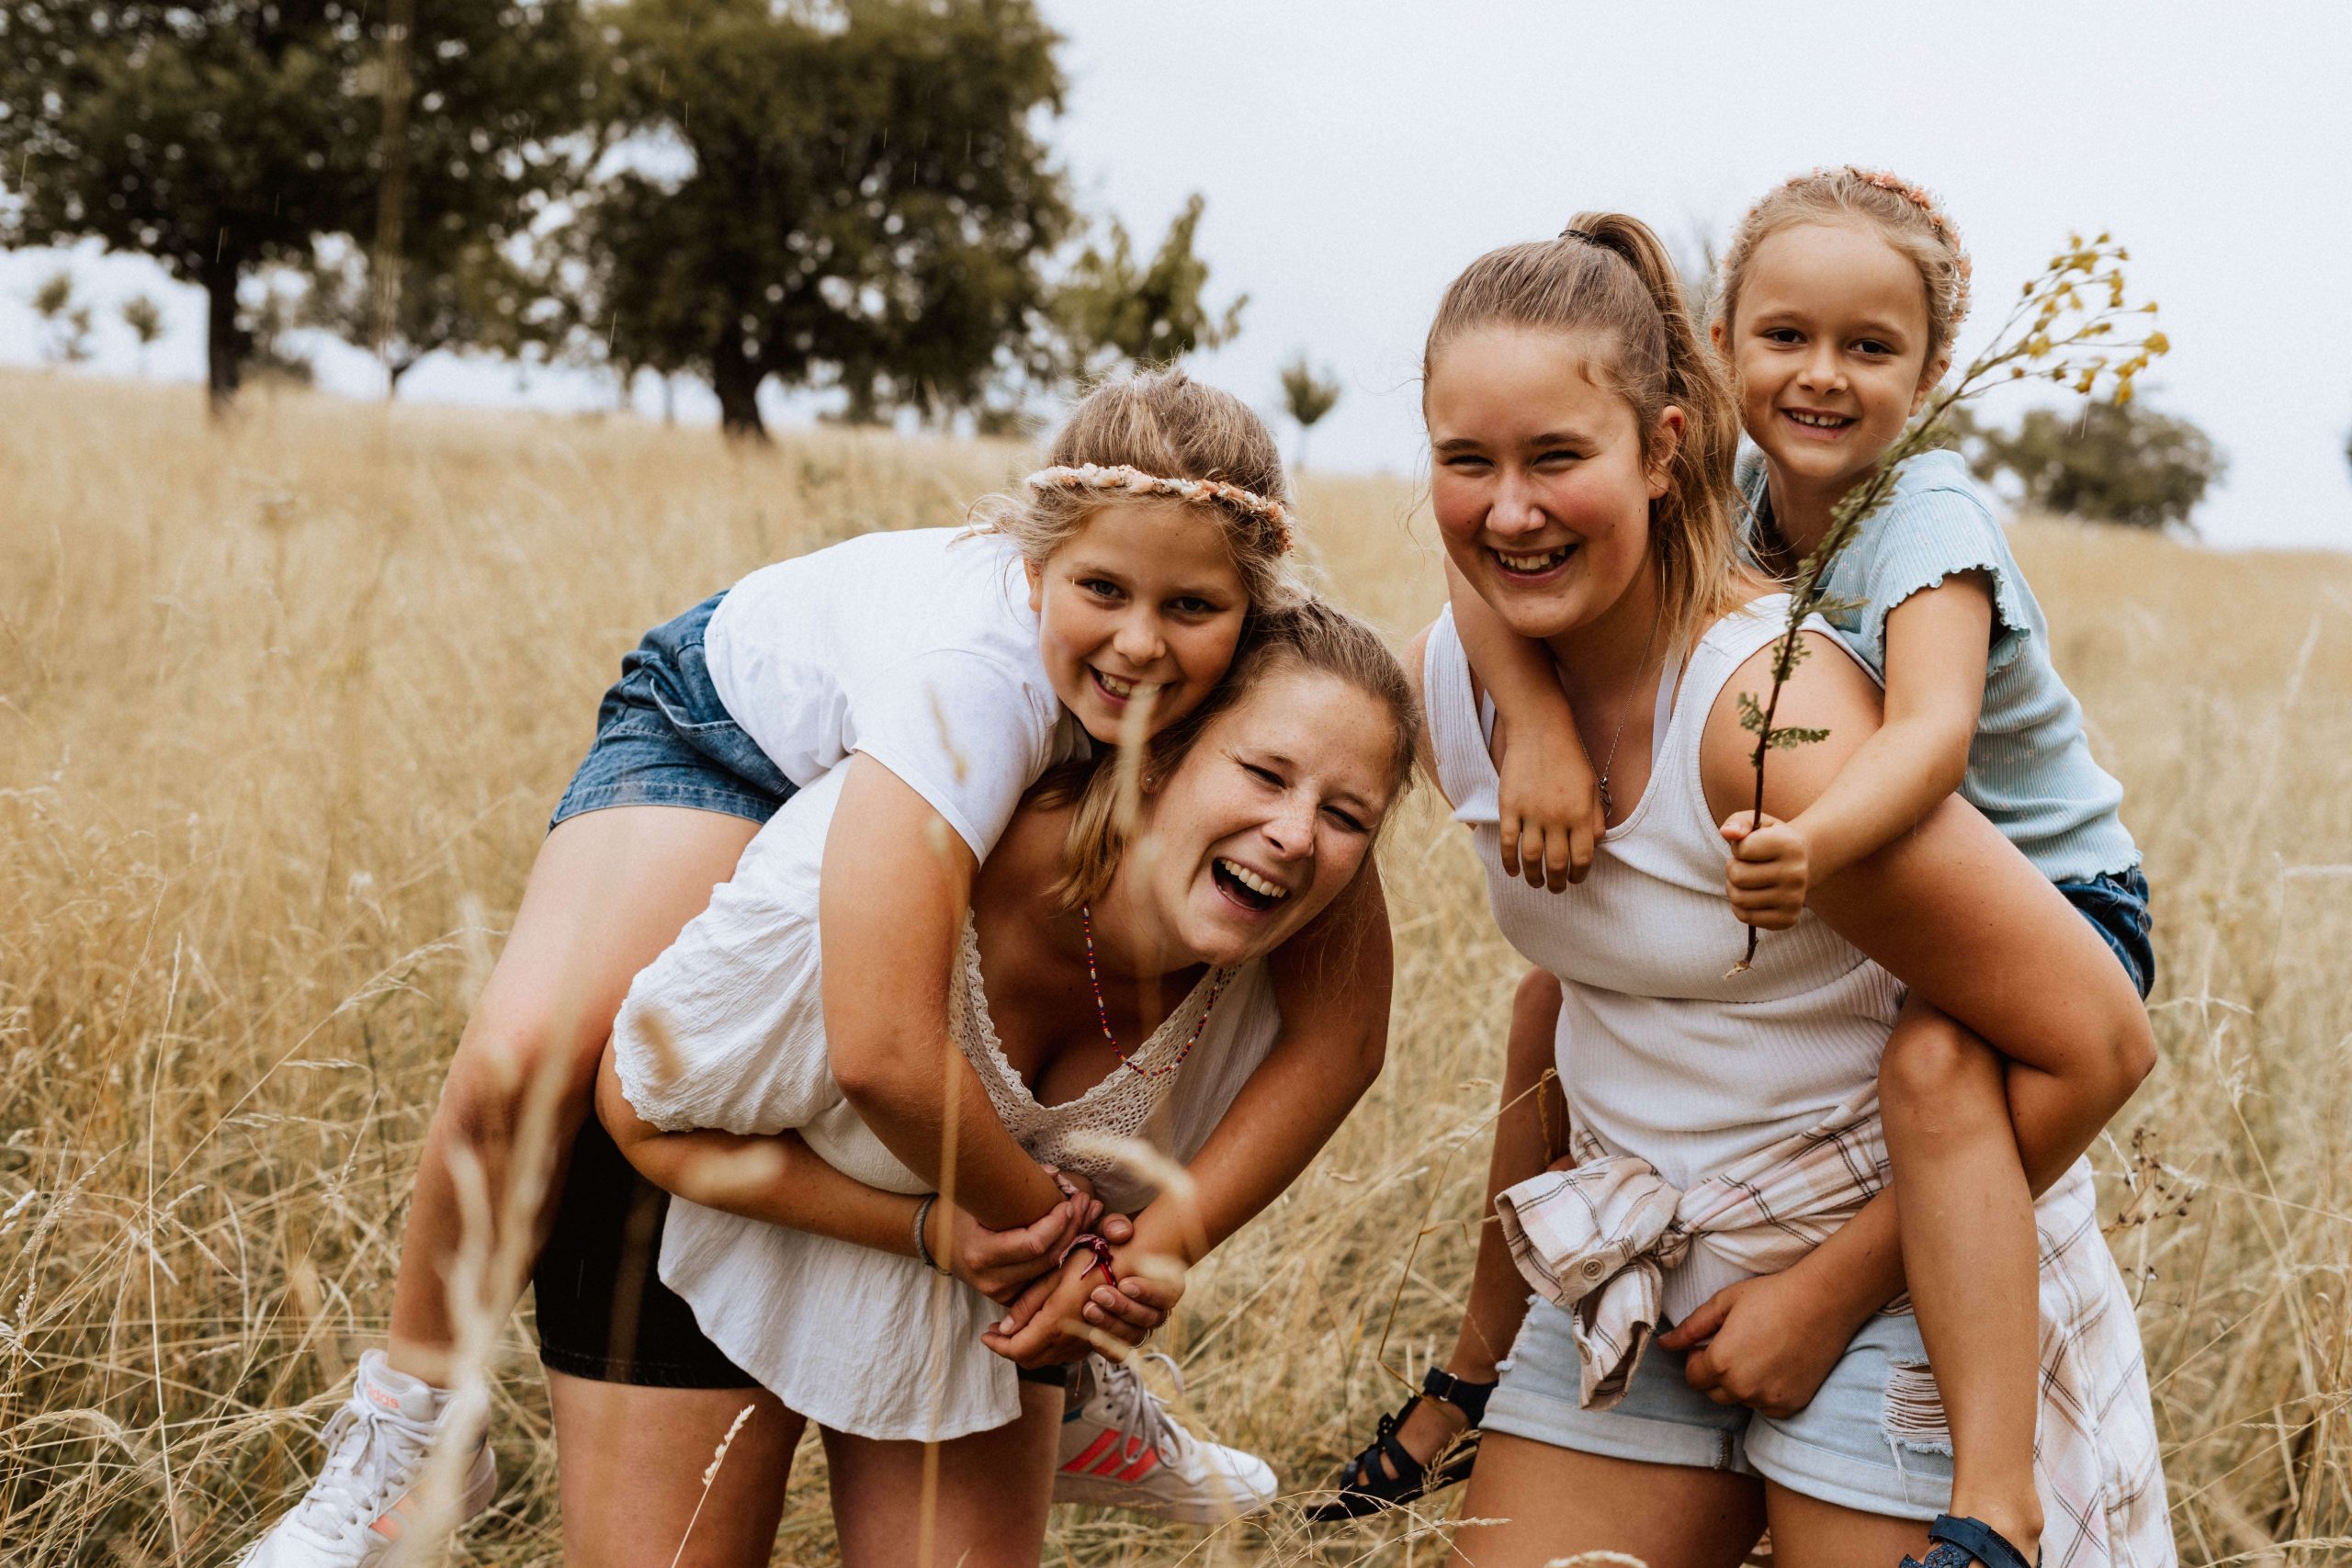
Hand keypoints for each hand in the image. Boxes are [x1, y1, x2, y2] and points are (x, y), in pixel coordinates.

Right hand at [931, 1193, 1091, 1304]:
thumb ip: (1016, 1185)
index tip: (1071, 1202)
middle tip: (1088, 1203)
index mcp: (981, 1253)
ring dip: (1074, 1243)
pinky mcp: (1009, 1298)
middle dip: (1073, 1230)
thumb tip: (1055, 1175)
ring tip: (1090, 1215)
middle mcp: (991, 1279)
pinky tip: (1078, 1235)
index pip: (1033, 1245)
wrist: (937, 1241)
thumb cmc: (959, 1211)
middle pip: (1047, 1259)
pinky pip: (1043, 1279)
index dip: (1058, 1224)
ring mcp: (1001, 1293)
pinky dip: (1063, 1257)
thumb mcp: (978, 1195)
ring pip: (1050, 1271)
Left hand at [980, 1218, 1181, 1368]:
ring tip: (1017, 1330)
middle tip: (997, 1333)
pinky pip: (1065, 1355)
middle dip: (1009, 1350)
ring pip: (1047, 1360)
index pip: (1016, 1350)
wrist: (1131, 1267)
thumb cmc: (1092, 1263)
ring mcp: (1084, 1344)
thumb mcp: (1054, 1276)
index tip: (986, 1335)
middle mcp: (1070, 1342)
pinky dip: (1048, 1348)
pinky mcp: (1095, 1342)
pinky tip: (1044, 1330)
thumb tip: (1005, 1328)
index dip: (997, 1346)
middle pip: (1029, 1360)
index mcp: (1055, 1324)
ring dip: (1029, 1349)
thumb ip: (1028, 1305)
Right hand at [1495, 713, 1605, 892]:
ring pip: (1531, 858)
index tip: (1575, 879)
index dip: (1579, 874)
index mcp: (1581, 814)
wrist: (1540, 731)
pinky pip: (1508, 842)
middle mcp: (1557, 817)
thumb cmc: (1570, 758)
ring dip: (1534, 877)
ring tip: (1536, 883)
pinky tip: (1513, 871)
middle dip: (1558, 882)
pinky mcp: (1509, 807)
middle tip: (1556, 888)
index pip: (1582, 857)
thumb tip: (1596, 845)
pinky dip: (1509, 861)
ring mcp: (1531, 813)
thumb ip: (1596, 817)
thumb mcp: (1593, 786)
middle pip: (1557, 863)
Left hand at [1656, 1271, 1849, 1418]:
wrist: (1823, 1301)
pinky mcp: (1791, 1405)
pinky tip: (1776, 1365)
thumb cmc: (1772, 1296)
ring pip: (1741, 1399)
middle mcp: (1743, 1388)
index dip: (1698, 1359)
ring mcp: (1769, 1399)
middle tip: (1736, 1346)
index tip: (1712, 1342)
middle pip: (1714, 1393)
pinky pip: (1766, 1407)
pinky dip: (1765, 1391)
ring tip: (1759, 1352)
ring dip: (1742, 1383)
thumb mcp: (1724, 1303)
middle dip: (1717, 1373)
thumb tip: (1663, 1344)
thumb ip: (1690, 1328)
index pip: (1693, 1378)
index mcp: (1721, 1362)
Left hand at [1719, 811, 1811, 930]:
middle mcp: (1797, 874)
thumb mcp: (1757, 823)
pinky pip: (1745, 916)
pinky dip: (1740, 906)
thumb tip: (1727, 832)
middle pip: (1737, 876)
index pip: (1742, 849)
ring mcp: (1794, 899)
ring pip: (1738, 898)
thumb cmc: (1770, 840)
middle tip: (1745, 865)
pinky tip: (1752, 894)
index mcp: (1791, 845)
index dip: (1738, 847)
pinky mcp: (1788, 919)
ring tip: (1747, 879)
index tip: (1750, 846)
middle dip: (1733, 868)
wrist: (1801, 863)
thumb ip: (1738, 822)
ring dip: (1734, 887)